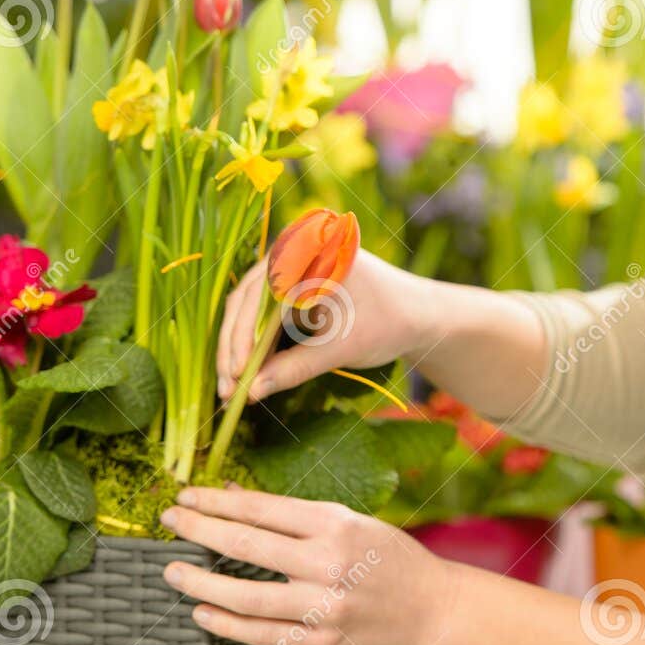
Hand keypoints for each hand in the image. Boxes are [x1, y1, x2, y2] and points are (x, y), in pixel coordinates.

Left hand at [160, 484, 459, 644]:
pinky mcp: (320, 641)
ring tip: (173, 571)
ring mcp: (323, 607)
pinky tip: (203, 610)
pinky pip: (263, 633)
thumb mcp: (348, 520)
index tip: (188, 495)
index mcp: (335, 525)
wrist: (431, 609)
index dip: (218, 501)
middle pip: (248, 545)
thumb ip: (291, 513)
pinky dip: (228, 623)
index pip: (262, 509)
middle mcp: (327, 564)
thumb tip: (235, 497)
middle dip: (201, 529)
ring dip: (202, 582)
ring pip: (247, 596)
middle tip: (170, 519)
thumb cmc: (388, 557)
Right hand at [216, 248, 431, 402]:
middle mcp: (294, 252)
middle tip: (226, 389)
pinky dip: (254, 342)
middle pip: (246, 301)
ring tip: (231, 388)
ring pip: (248, 308)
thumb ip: (294, 369)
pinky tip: (246, 373)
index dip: (242, 337)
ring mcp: (290, 268)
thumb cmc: (388, 323)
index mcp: (310, 253)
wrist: (419, 315)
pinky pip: (261, 313)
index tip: (235, 376)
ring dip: (239, 346)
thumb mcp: (341, 349)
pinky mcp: (291, 287)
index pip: (260, 296)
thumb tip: (250, 393)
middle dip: (234, 347)